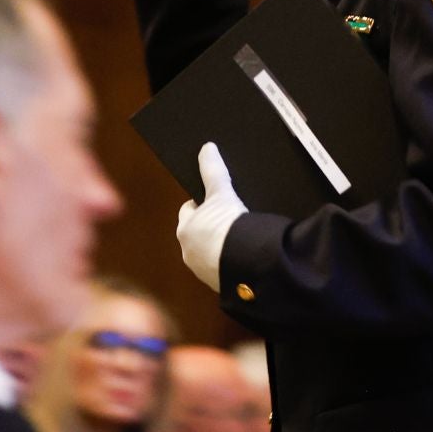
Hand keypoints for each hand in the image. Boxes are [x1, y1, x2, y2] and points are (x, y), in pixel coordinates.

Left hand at [176, 143, 246, 289]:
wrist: (247, 268)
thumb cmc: (228, 229)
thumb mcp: (222, 195)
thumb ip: (214, 171)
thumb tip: (207, 147)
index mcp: (185, 230)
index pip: (189, 212)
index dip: (202, 204)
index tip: (215, 200)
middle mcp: (189, 252)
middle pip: (199, 233)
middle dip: (211, 226)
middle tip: (231, 218)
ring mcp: (205, 271)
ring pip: (210, 252)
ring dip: (221, 246)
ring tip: (241, 237)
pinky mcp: (221, 284)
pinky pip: (224, 268)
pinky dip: (231, 262)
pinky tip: (245, 256)